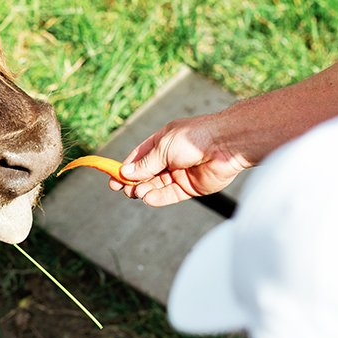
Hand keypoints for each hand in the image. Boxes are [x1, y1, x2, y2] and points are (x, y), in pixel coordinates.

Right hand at [108, 113, 249, 205]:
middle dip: (133, 182)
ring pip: (156, 185)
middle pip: (146, 173)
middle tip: (122, 189)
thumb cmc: (194, 138)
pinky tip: (148, 198)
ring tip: (138, 193)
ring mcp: (180, 173)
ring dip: (145, 190)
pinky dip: (158, 198)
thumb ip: (145, 163)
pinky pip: (170, 195)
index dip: (126, 168)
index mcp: (163, 142)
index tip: (113, 177)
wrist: (225, 145)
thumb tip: (126, 173)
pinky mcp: (190, 187)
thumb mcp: (163, 147)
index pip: (139, 157)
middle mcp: (170, 158)